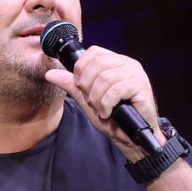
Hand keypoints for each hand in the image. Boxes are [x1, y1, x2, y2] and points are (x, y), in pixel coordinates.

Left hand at [45, 46, 165, 160]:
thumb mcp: (87, 100)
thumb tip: (50, 74)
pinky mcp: (141, 86)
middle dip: (87, 86)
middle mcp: (127, 64)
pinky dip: (106, 104)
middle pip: (96, 63)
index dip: (81, 70)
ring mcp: (136, 74)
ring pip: (104, 77)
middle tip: (92, 102)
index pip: (93, 52)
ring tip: (101, 109)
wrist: (132, 138)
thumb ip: (71, 86)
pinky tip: (108, 113)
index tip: (83, 88)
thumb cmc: (113, 119)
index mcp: (115, 62)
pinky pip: (116, 90)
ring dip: (97, 98)